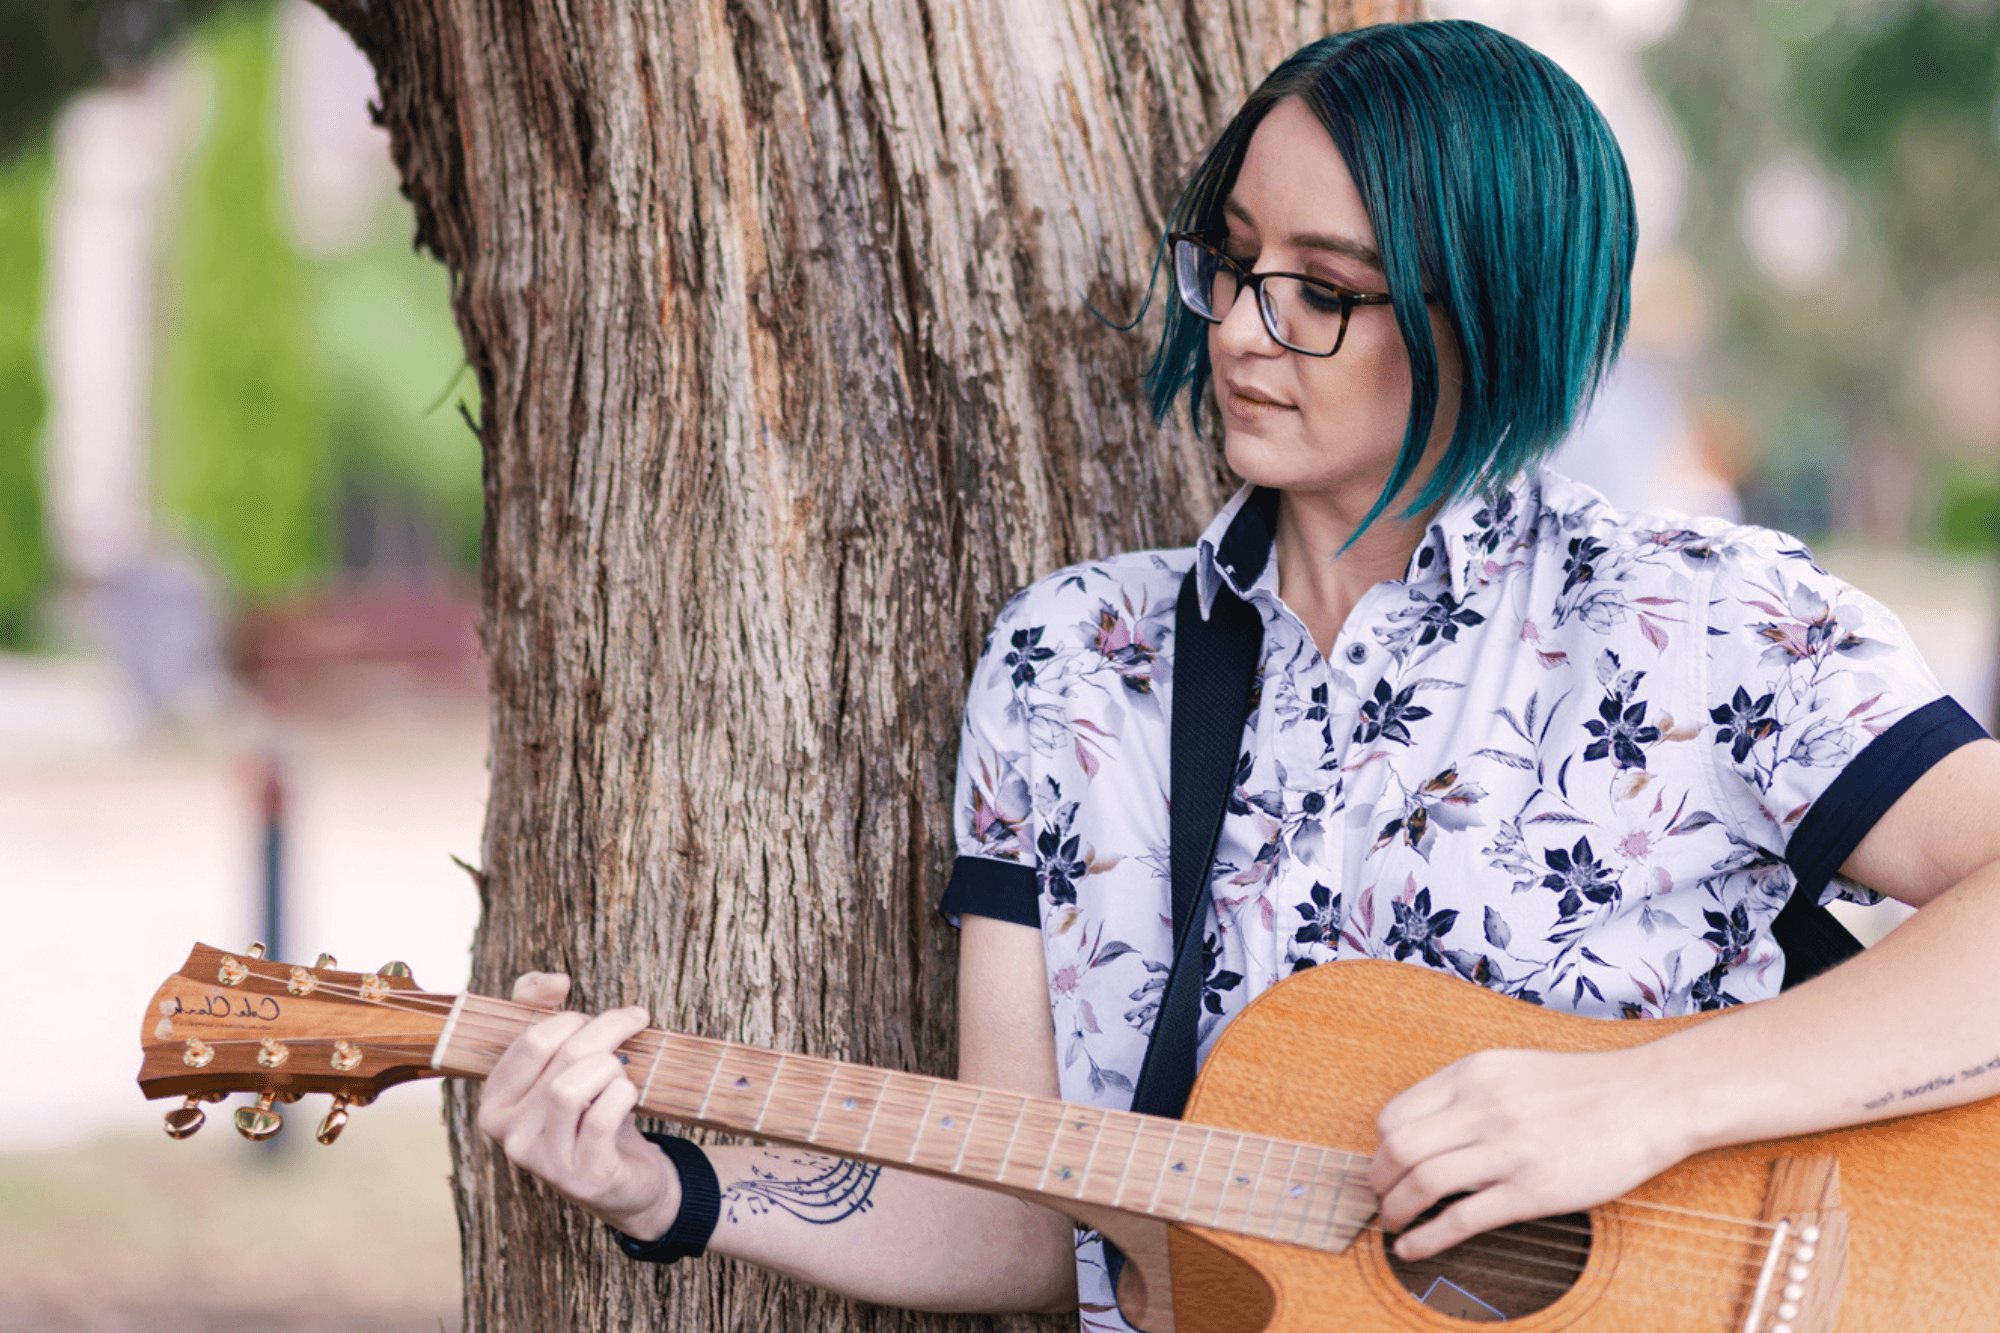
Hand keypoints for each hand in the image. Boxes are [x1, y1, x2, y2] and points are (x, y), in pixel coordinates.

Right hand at [475, 972, 681, 1238]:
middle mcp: (508, 1134)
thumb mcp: (559, 1060)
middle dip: (606, 1029)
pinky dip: (623, 1095)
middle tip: (631, 1023)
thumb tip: (555, 980)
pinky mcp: (581, 1176)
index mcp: (495, 1102)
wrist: (623, 1176)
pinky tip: (628, 1096)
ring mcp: (542, 1159)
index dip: (572, 1017)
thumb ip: (541, 1007)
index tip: (596, 1018)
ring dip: (612, 1065)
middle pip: (563, 1056)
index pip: (531, 1039)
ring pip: (573, 1087)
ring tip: (622, 1069)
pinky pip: (602, 1118)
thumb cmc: (589, 1109)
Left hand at [1367, 1044, 1694, 1260]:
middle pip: (1398, 1149)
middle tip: (1379, 1199)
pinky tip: (1412, 1249)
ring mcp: (1507, 1150)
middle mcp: (1482, 1107)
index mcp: (1472, 1075)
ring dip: (1396, 1211)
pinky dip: (1426, 1239)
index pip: (1395, 1114)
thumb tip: (1424, 1132)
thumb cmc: (1583, 1087)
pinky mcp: (1532, 1191)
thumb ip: (1467, 1094)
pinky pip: (1461, 1220)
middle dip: (1378, 1181)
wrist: (1647, 1099)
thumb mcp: (1512, 1069)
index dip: (1380, 1147)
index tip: (1385, 1165)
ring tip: (1393, 1224)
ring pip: (1422, 1183)